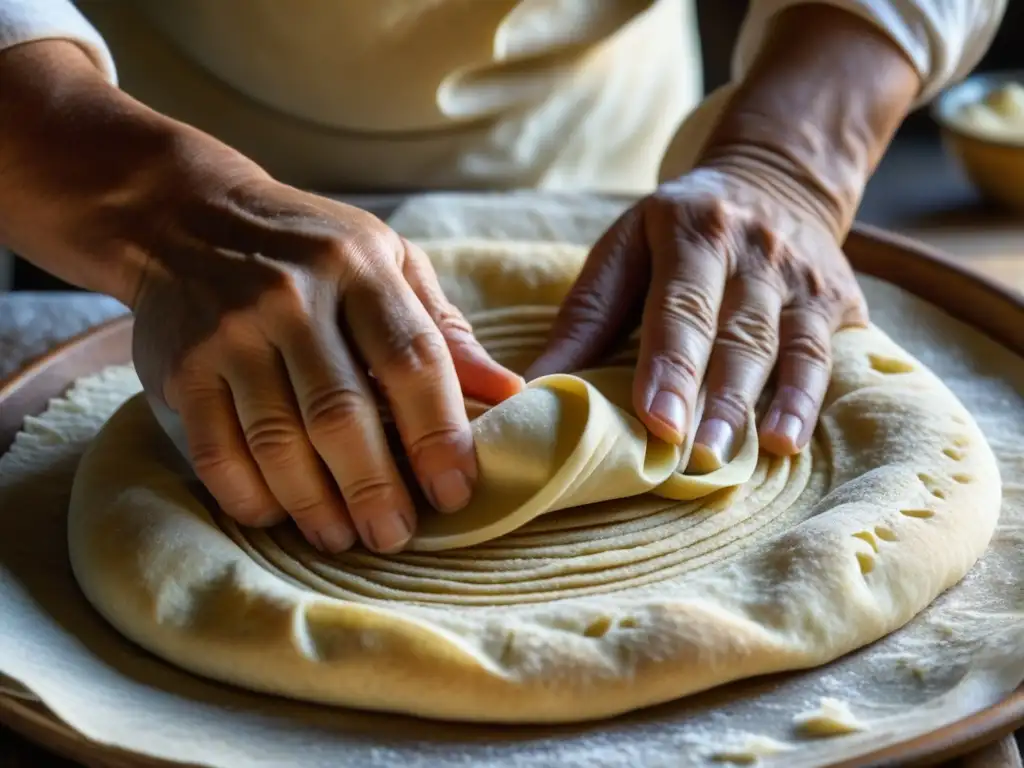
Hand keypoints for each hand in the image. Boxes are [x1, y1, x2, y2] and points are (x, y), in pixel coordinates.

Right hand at [0, 41, 523, 553]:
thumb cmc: (313, 250)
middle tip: (395, 535)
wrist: (186, 216)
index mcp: (361, 267)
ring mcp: (230, 333)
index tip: (455, 491)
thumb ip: (445, 329)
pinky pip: (216, 451)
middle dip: (376, 488)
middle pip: (342, 414)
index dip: (439, 436)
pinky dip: (250, 496)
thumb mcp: (389, 262)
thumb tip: (510, 394)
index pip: (413, 361)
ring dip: (316, 505)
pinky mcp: (181, 367)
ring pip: (279, 442)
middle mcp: (293, 297)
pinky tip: (279, 515)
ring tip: (343, 537)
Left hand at [527, 161, 867, 466]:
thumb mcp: (625, 248)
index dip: (670, 364)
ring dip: (759, 406)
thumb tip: (536, 386)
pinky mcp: (835, 301)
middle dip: (715, 396)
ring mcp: (800, 276)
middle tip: (693, 455)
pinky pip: (823, 356)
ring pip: (782, 346)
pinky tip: (787, 442)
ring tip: (731, 458)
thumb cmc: (678, 230)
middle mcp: (753, 249)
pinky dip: (807, 400)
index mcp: (692, 230)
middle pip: (735, 331)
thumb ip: (586, 316)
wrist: (774, 181)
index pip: (680, 303)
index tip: (656, 418)